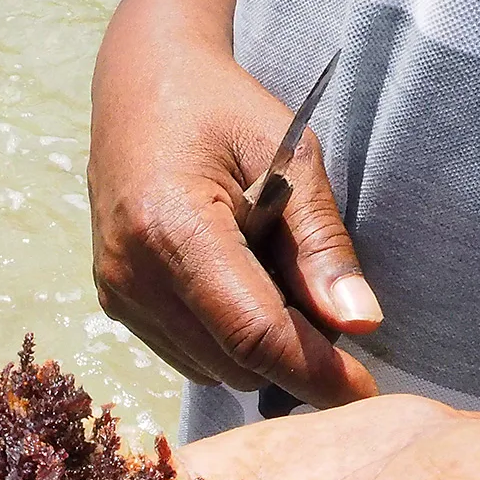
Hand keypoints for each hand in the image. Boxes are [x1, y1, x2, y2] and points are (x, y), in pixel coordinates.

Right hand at [89, 27, 382, 403]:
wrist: (140, 85)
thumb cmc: (224, 111)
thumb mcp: (292, 158)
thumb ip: (324, 246)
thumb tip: (361, 325)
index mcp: (174, 228)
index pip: (254, 333)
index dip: (316, 372)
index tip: (366, 394)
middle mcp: (133, 274)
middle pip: (237, 362)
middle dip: (295, 355)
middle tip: (324, 302)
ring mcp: (117, 294)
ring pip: (213, 370)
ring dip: (260, 352)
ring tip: (274, 280)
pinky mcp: (113, 303)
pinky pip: (187, 356)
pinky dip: (226, 343)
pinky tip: (237, 287)